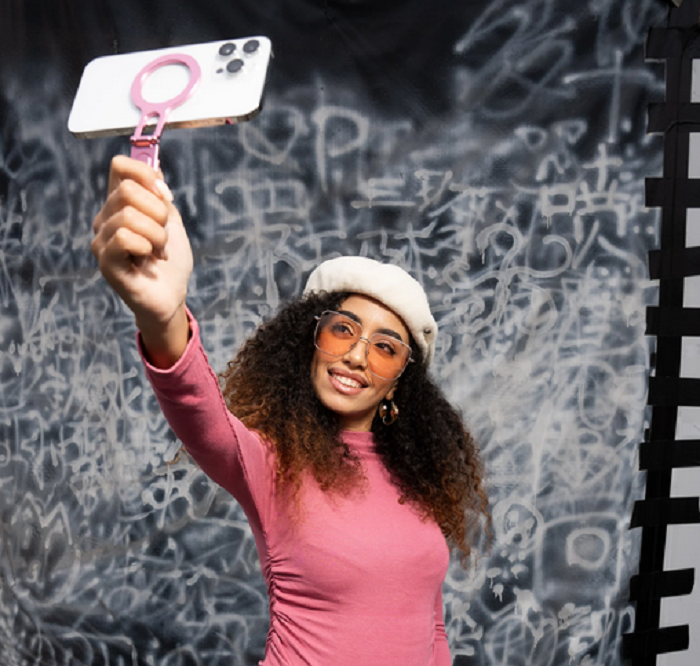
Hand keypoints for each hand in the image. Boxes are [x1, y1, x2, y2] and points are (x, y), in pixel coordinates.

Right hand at [92, 155, 193, 364]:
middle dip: (158, 212)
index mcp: (120, 204)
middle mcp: (105, 218)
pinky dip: (146, 246)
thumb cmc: (170, 260)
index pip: (120, 167)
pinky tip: (147, 259)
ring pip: (129, 216)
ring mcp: (102, 240)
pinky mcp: (106, 262)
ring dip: (156, 235)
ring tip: (158, 251)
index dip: (145, 175)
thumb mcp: (171, 220)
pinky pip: (124, 237)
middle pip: (128, 190)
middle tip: (163, 236)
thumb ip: (160, 194)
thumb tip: (154, 167)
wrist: (173, 295)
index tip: (164, 195)